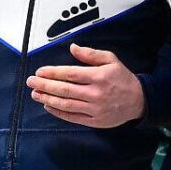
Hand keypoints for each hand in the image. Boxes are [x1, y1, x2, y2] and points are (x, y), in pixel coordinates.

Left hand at [27, 44, 144, 127]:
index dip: (52, 73)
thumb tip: (72, 48)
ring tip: (36, 94)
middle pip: (65, 90)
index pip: (70, 74)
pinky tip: (48, 106)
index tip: (40, 72)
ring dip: (48, 99)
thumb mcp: (111, 60)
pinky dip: (59, 112)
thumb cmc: (122, 78)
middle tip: (31, 82)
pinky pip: (73, 117)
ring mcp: (95, 109)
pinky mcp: (95, 121)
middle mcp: (96, 94)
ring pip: (66, 104)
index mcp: (99, 76)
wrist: (139, 101)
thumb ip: (91, 54)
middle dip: (45, 86)